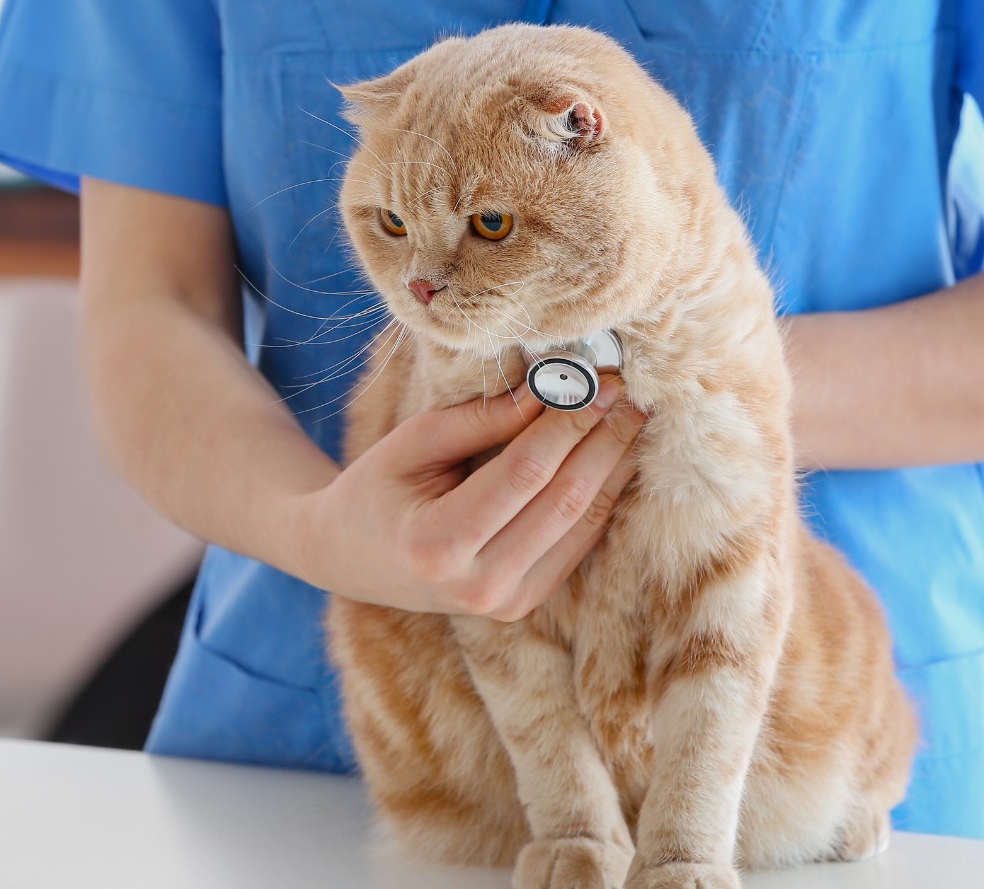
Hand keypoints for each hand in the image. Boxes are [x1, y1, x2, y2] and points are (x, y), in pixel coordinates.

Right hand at [288, 380, 645, 619]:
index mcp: (438, 545)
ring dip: (613, 467)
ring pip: (583, 524)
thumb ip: (482, 419)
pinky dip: (603, 496)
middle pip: (564, 501)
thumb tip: (553, 389)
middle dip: (602, 441)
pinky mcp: (525, 602)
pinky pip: (578, 543)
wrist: (350, 556)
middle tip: (629, 394)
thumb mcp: (413, 443)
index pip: (525, 473)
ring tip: (633, 419)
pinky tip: (615, 458)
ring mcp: (506, 602)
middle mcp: (478, 586)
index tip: (598, 382)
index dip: (568, 423)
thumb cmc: (375, 488)